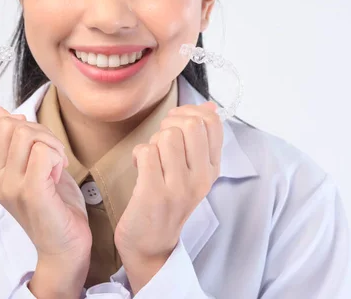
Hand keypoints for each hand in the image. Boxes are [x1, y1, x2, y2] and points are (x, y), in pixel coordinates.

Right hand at [0, 107, 91, 296]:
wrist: (65, 245)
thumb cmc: (54, 205)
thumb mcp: (32, 165)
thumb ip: (14, 141)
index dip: (3, 126)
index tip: (28, 141)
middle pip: (6, 125)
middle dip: (37, 130)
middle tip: (52, 152)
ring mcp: (10, 186)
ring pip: (25, 134)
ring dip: (50, 143)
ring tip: (57, 163)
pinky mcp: (31, 192)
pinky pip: (41, 152)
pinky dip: (56, 155)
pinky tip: (59, 172)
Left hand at [114, 102, 222, 292]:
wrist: (152, 244)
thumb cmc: (168, 201)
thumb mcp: (192, 171)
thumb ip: (200, 140)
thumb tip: (209, 107)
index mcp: (211, 169)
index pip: (212, 123)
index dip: (189, 113)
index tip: (176, 125)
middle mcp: (200, 178)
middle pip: (189, 125)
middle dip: (169, 125)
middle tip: (160, 142)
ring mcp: (178, 187)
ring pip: (166, 136)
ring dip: (152, 142)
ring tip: (151, 159)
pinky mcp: (154, 194)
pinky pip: (146, 152)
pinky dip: (137, 154)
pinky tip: (139, 168)